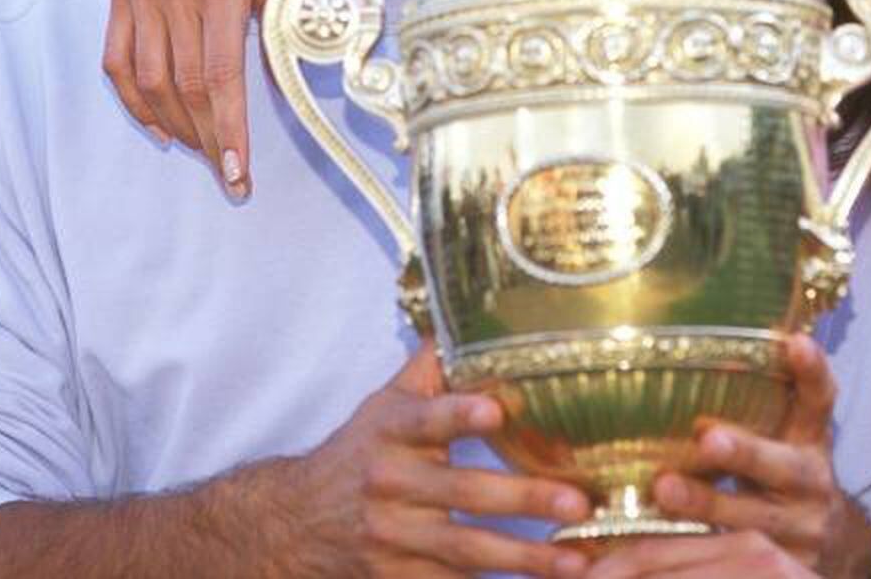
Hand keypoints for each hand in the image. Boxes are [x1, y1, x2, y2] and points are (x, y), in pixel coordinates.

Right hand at [103, 0, 291, 197]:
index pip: (220, 77)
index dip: (228, 131)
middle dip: (205, 139)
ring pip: (148, 80)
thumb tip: (284, 95)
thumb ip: (280, 32)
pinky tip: (158, 124)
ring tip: (199, 149)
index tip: (237, 172)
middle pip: (184, 86)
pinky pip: (116, 60)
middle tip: (226, 172)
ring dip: (173, 126)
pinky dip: (134, 100)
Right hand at [293, 345, 593, 577]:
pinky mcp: (398, 578)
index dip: (459, 415)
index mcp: (390, 432)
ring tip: (575, 561)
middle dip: (523, 498)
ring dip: (525, 558)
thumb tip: (472, 317)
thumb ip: (431, 368)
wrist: (293, 523)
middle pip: (462, 492)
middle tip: (577, 502)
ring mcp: (393, 537)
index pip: (426, 419)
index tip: (496, 411)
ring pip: (465, 550)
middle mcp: (390, 484)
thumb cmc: (357, 454)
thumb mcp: (384, 405)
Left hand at [586, 334, 870, 578]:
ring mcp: (799, 528)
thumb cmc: (786, 475)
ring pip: (753, 519)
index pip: (820, 400)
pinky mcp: (782, 567)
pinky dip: (694, 550)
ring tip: (665, 490)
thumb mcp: (786, 436)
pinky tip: (656, 545)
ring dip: (708, 503)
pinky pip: (732, 560)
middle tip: (708, 437)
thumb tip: (684, 343)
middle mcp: (810, 481)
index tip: (795, 343)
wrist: (835, 547)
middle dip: (746, 451)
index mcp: (810, 440)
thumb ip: (756, 402)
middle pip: (783, 466)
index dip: (811, 373)